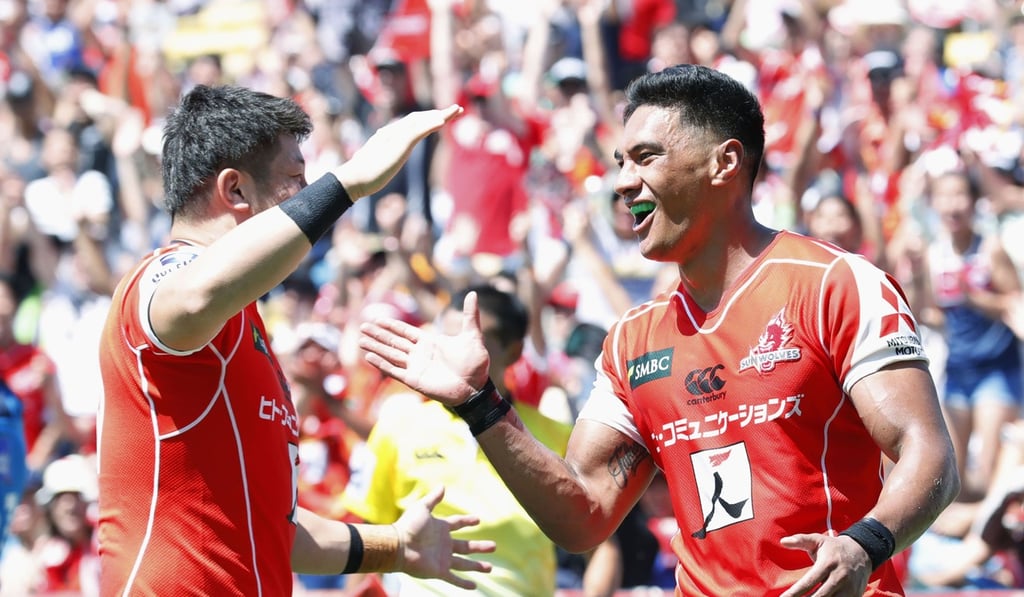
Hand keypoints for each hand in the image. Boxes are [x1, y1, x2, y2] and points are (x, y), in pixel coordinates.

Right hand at [337, 105, 462, 198]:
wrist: (354, 179)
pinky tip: (442, 121)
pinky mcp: (399, 143)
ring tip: (455, 111)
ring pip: (421, 121)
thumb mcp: (377, 165)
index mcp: (391, 138)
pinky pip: (417, 131)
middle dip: (439, 114)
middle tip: (457, 109)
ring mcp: (396, 137)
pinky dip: (430, 124)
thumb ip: (381, 159)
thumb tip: (378, 162)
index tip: (443, 118)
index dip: (429, 120)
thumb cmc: (363, 175)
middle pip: (419, 119)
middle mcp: (393, 133)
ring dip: (440, 115)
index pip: (413, 124)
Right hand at [359, 291, 490, 404]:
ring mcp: (415, 367)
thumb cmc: (475, 364)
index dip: (391, 326)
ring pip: (391, 355)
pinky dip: (382, 364)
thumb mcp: (472, 336)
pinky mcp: (414, 380)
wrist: (475, 388)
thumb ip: (469, 315)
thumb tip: (473, 293)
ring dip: (376, 348)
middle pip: (394, 342)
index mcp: (429, 342)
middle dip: (378, 335)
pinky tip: (369, 358)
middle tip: (362, 327)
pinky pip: (394, 371)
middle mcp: (419, 354)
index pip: (405, 332)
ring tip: (361, 341)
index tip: (377, 319)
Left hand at [393, 486, 495, 589]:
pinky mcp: (439, 571)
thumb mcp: (422, 508)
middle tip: (494, 546)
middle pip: (466, 546)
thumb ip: (433, 498)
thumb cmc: (408, 526)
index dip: (468, 521)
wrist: (399, 546)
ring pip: (464, 564)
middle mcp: (444, 544)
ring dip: (477, 566)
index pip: (458, 523)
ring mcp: (442, 558)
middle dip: (480, 546)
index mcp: (440, 529)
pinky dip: (464, 583)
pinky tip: (474, 586)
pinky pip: (454, 578)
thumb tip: (443, 485)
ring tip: (490, 567)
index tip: (478, 519)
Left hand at [778, 533, 871, 595]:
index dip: (795, 593)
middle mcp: (839, 577)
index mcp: (828, 564)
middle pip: (820, 596)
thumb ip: (800, 540)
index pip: (809, 582)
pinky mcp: (855, 596)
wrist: (862, 552)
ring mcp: (849, 589)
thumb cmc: (833, 548)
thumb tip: (782, 541)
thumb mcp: (818, 540)